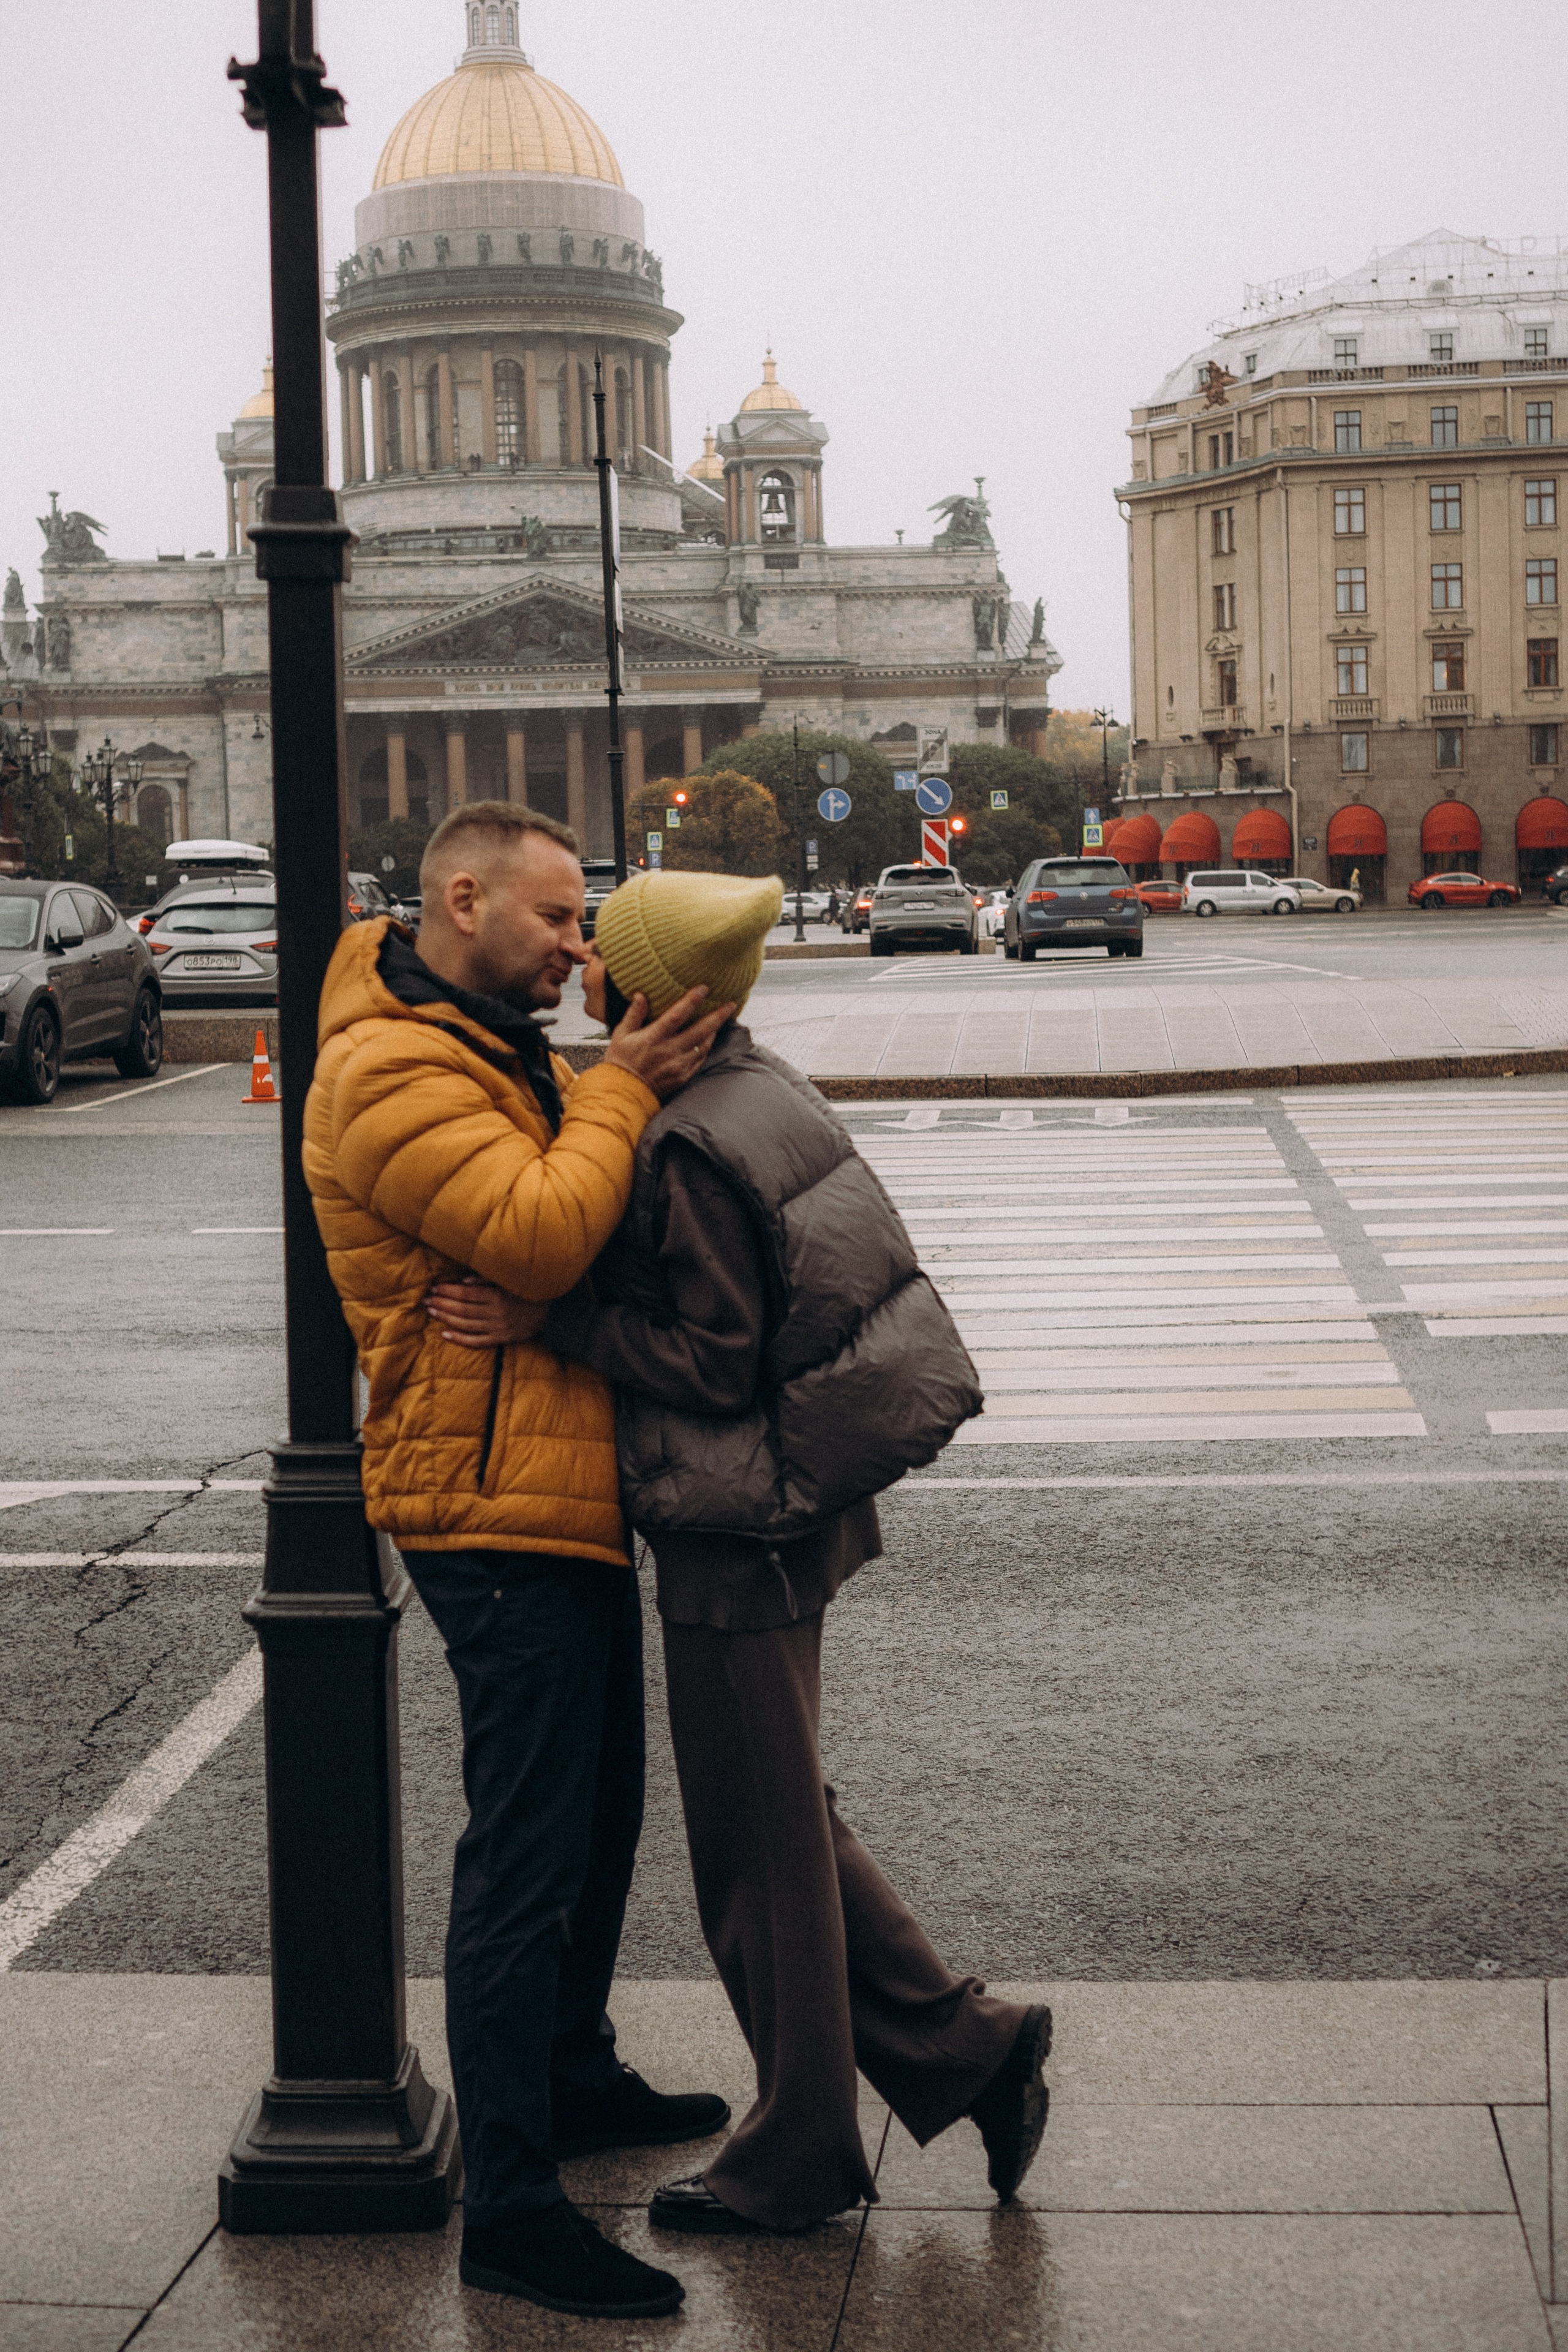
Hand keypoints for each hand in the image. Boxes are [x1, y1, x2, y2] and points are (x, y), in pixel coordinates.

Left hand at [426, 1275, 546, 1348]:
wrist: (552, 1313)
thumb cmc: (528, 1291)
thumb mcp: (511, 1281)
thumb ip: (488, 1280)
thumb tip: (464, 1281)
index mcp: (498, 1295)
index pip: (466, 1294)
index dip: (448, 1291)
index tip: (434, 1288)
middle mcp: (496, 1313)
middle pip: (463, 1309)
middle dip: (442, 1303)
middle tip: (426, 1300)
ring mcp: (498, 1328)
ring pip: (466, 1324)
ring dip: (446, 1318)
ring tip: (432, 1311)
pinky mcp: (501, 1339)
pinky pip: (477, 1342)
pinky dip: (460, 1339)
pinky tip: (445, 1334)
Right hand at [603, 985, 735, 1102]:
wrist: (624, 1093)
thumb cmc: (620, 1061)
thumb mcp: (620, 1035)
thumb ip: (633, 1014)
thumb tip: (641, 995)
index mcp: (654, 1038)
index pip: (677, 1015)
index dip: (692, 1000)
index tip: (704, 988)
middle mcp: (669, 1051)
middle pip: (700, 1030)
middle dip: (717, 1016)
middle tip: (731, 1004)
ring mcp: (679, 1065)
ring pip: (704, 1045)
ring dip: (715, 1031)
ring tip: (723, 1019)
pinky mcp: (683, 1077)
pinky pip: (700, 1059)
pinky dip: (707, 1047)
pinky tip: (710, 1038)